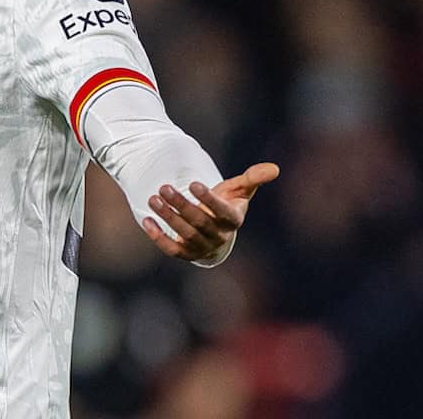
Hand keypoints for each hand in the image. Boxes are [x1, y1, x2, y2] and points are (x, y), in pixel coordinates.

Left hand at [142, 162, 279, 261]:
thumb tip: (275, 168)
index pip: (223, 212)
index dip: (209, 200)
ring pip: (185, 234)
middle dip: (181, 205)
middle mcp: (219, 236)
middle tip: (163, 187)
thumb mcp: (239, 190)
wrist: (215, 229)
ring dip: (168, 217)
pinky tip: (147, 220)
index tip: (193, 183)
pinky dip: (159, 237)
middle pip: (200, 223)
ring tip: (153, 198)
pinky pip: (172, 249)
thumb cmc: (226, 204)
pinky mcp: (186, 253)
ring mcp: (202, 246)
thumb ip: (253, 178)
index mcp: (233, 219)